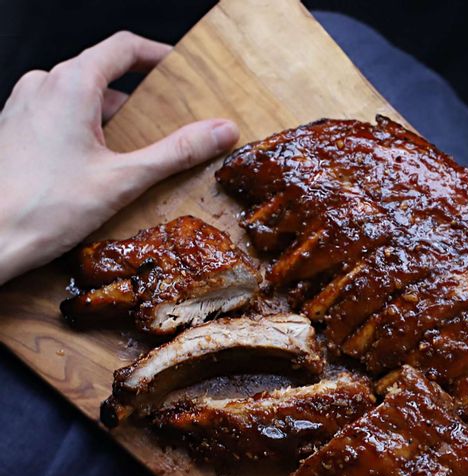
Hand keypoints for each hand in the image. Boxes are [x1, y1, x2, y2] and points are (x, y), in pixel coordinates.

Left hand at [0, 31, 239, 284]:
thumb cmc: (47, 208)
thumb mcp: (125, 179)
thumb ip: (176, 152)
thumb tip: (220, 131)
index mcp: (71, 84)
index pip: (124, 48)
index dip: (158, 56)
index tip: (181, 71)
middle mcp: (43, 85)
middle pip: (103, 75)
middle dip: (139, 99)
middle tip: (168, 126)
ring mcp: (25, 106)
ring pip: (81, 99)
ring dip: (112, 120)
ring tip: (136, 155)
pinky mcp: (16, 129)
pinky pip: (60, 117)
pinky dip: (87, 132)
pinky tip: (100, 167)